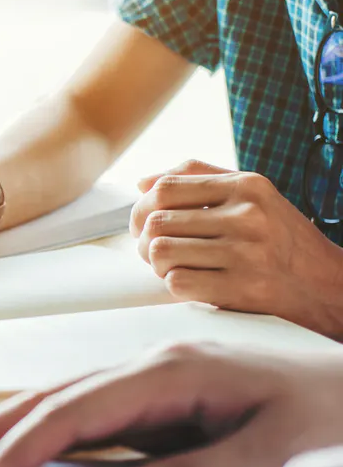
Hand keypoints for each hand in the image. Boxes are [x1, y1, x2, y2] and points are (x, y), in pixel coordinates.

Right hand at [0, 342, 342, 466]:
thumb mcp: (270, 457)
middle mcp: (145, 368)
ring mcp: (145, 380)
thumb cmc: (330, 421)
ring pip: (51, 402)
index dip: (15, 455)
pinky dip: (33, 435)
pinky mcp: (152, 399)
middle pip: (41, 400)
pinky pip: (76, 414)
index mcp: (168, 374)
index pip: (69, 416)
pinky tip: (9, 453)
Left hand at [132, 159, 342, 335]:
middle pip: (157, 222)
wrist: (325, 283)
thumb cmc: (279, 238)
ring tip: (172, 266)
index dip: (141, 207)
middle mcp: (246, 216)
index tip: (142, 224)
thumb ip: (198, 179)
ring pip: (161, 252)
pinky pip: (178, 282)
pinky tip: (192, 282)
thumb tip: (143, 183)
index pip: (166, 188)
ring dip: (157, 264)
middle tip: (153, 252)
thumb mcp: (252, 195)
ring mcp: (245, 253)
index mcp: (246, 186)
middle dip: (144, 240)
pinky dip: (175, 285)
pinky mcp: (242, 287)